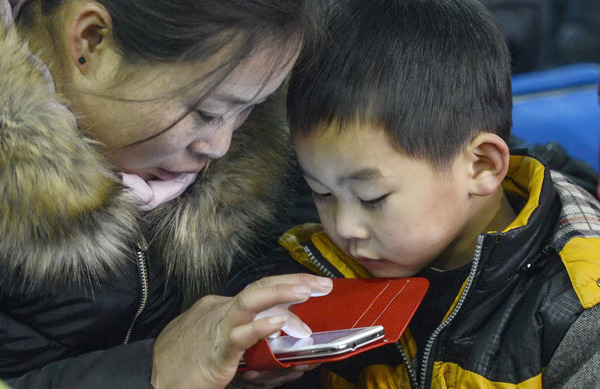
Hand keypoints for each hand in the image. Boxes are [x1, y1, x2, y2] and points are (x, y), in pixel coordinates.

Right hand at [151, 274, 332, 388]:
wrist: (152, 379)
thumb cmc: (186, 362)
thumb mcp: (221, 344)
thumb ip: (252, 341)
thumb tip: (285, 342)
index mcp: (223, 308)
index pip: (260, 290)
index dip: (287, 284)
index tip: (311, 285)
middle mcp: (221, 311)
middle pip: (260, 287)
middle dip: (292, 282)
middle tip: (321, 285)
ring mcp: (218, 329)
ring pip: (250, 302)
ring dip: (281, 293)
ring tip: (307, 291)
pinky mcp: (216, 353)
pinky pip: (239, 336)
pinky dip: (260, 326)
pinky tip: (279, 321)